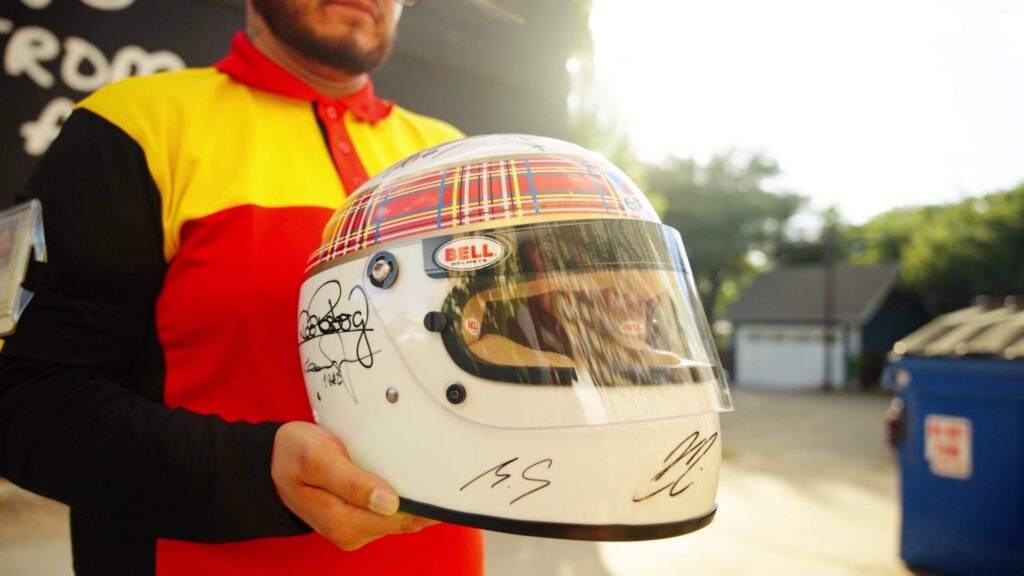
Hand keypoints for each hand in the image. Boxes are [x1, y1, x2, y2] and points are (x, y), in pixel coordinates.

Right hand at [271, 421, 436, 550]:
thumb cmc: (292, 454)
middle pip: (404, 520)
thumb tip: (388, 502)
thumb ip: (353, 482)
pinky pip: (388, 510)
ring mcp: (354, 527)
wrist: (272, 460)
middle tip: (442, 470)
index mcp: (343, 522)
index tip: (448, 487)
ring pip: (398, 515)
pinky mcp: (356, 518)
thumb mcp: (319, 459)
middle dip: (422, 498)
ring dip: (411, 495)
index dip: (427, 505)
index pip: (402, 520)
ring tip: (422, 470)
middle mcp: (351, 532)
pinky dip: (399, 494)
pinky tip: (403, 477)